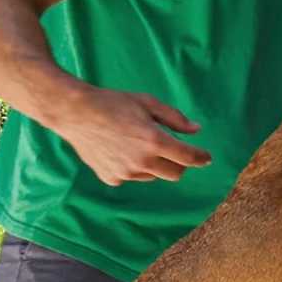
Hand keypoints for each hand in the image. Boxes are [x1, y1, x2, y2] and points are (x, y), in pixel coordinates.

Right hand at [59, 88, 211, 185]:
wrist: (74, 112)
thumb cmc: (112, 103)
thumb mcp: (146, 102)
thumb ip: (174, 118)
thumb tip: (196, 130)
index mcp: (153, 141)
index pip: (187, 157)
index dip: (200, 158)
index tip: (206, 158)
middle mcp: (142, 162)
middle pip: (175, 174)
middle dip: (179, 164)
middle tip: (173, 151)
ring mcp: (126, 173)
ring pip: (153, 176)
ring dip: (154, 164)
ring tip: (136, 143)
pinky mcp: (113, 179)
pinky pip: (133, 177)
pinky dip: (134, 167)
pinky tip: (120, 150)